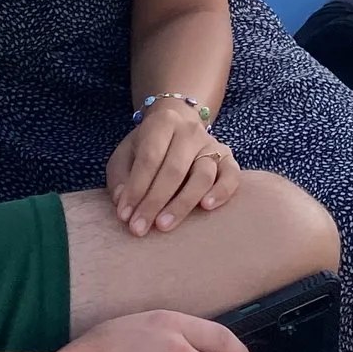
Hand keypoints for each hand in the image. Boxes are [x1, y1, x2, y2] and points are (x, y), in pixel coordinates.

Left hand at [107, 101, 240, 235]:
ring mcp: (212, 144)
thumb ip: (121, 177)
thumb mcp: (126, 154)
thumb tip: (123, 202)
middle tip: (140, 228)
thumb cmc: (148, 147)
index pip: (150, 158)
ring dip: (182, 203)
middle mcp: (191, 131)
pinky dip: (221, 192)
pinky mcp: (228, 159)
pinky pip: (231, 176)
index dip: (136, 188)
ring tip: (164, 225)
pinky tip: (207, 207)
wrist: (178, 128)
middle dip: (155, 202)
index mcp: (164, 122)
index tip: (124, 215)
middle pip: (175, 169)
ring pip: (203, 175)